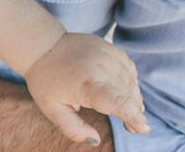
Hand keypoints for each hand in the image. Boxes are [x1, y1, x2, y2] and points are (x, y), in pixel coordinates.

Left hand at [25, 33, 149, 142]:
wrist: (41, 45)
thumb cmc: (46, 80)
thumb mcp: (53, 109)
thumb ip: (73, 128)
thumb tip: (95, 140)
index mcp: (86, 84)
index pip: (117, 102)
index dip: (133, 116)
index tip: (143, 129)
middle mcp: (100, 67)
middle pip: (128, 96)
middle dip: (135, 113)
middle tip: (132, 127)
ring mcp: (107, 55)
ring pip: (131, 83)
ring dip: (133, 99)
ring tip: (128, 112)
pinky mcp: (110, 48)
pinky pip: (129, 69)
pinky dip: (130, 82)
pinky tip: (124, 91)